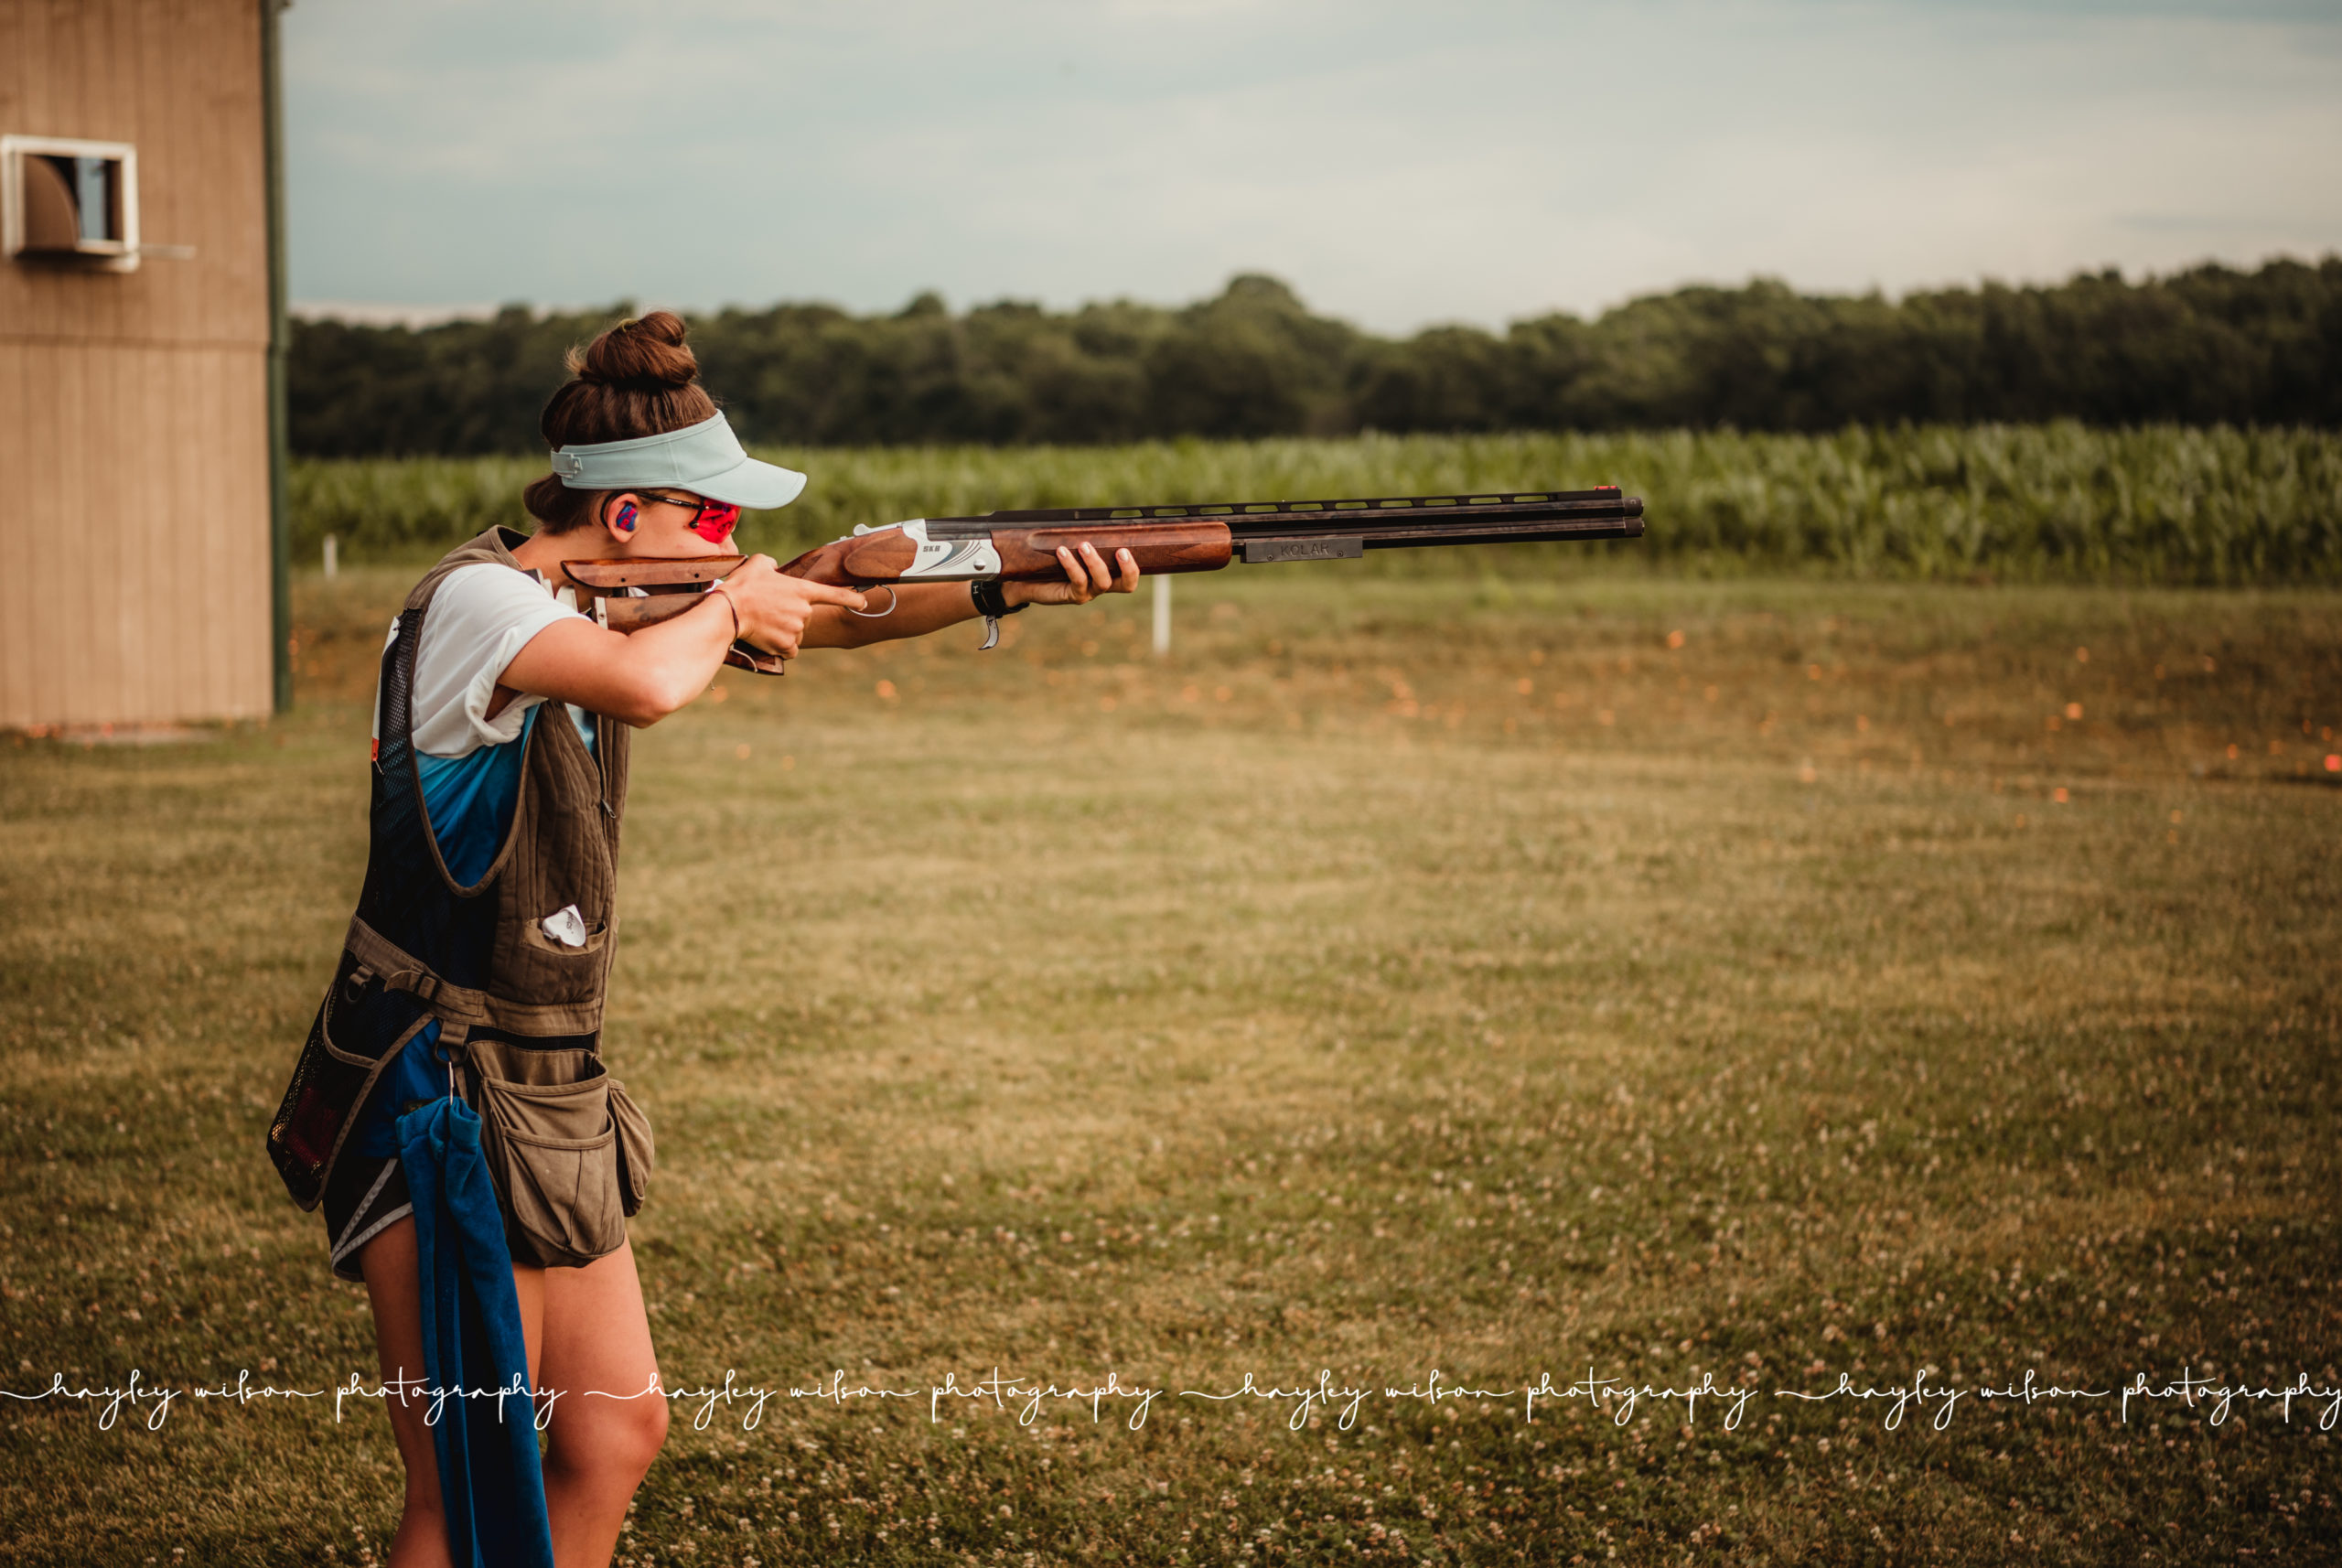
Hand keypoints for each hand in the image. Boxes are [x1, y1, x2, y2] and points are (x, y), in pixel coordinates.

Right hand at [720, 554, 868, 658]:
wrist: (729, 611)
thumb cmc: (743, 586)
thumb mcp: (759, 563)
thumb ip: (772, 564)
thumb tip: (774, 569)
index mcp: (803, 590)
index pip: (835, 594)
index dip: (851, 599)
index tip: (864, 603)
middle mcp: (804, 611)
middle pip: (805, 617)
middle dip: (791, 615)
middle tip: (769, 610)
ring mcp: (797, 629)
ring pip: (797, 633)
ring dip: (785, 631)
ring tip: (765, 622)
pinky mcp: (787, 645)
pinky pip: (790, 649)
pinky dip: (781, 646)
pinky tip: (768, 637)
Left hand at [1005, 543, 1139, 606]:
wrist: (1027, 579)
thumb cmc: (1051, 559)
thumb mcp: (1071, 546)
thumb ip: (1084, 537)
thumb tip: (1091, 516)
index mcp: (1107, 573)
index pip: (1130, 575)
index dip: (1134, 566)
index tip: (1127, 547)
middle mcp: (1101, 585)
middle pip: (1126, 585)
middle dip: (1128, 569)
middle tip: (1121, 551)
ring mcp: (1088, 592)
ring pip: (1102, 582)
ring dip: (1095, 562)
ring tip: (1083, 545)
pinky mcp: (1072, 596)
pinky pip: (1078, 581)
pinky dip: (1071, 565)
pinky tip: (1062, 551)